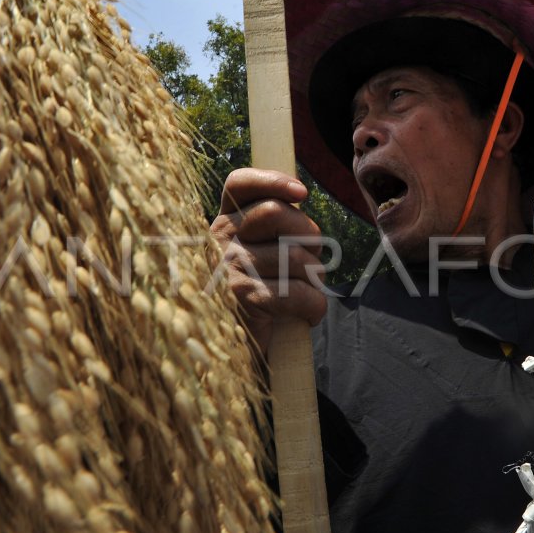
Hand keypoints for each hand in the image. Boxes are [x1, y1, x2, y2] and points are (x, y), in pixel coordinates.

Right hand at [210, 168, 327, 352]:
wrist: (239, 351)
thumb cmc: (262, 294)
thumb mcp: (264, 251)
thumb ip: (277, 223)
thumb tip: (299, 195)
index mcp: (224, 221)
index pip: (239, 184)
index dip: (272, 181)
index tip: (302, 193)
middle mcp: (218, 240)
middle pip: (278, 214)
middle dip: (310, 237)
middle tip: (308, 263)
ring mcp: (227, 269)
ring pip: (295, 255)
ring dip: (315, 277)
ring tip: (304, 292)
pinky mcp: (241, 300)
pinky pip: (296, 292)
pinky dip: (314, 305)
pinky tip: (309, 313)